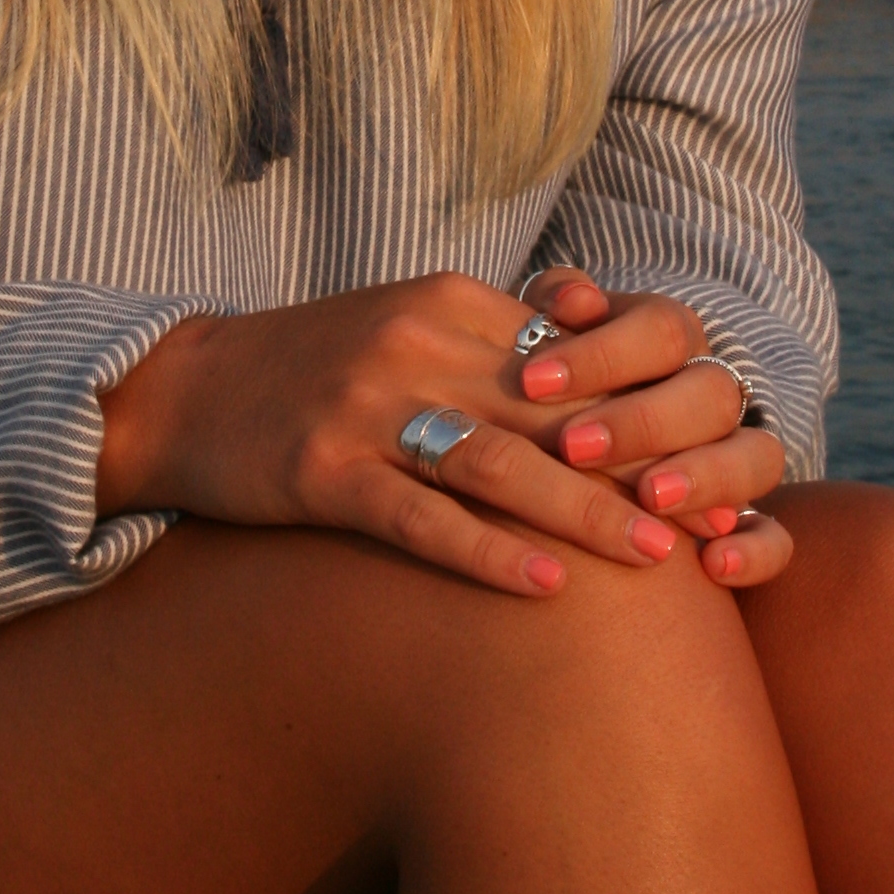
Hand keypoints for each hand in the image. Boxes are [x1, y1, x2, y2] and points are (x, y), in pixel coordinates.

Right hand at [97, 267, 790, 598]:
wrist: (180, 392)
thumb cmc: (307, 371)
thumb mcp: (405, 326)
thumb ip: (496, 343)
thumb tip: (602, 376)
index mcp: (448, 303)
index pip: (572, 358)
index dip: (645, 411)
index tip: (707, 460)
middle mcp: (416, 345)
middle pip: (554, 412)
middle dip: (640, 468)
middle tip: (713, 522)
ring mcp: (367, 409)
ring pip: (501, 464)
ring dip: (585, 514)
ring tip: (655, 561)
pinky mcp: (323, 472)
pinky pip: (420, 519)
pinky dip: (488, 555)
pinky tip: (543, 590)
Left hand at [514, 268, 791, 590]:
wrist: (574, 460)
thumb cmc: (546, 392)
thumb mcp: (541, 344)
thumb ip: (553, 309)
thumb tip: (576, 299)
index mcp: (669, 342)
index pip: (662, 330)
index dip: (603, 353)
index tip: (532, 382)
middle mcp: (713, 394)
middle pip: (713, 392)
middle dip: (643, 420)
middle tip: (574, 447)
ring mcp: (735, 459)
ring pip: (759, 456)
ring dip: (708, 475)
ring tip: (651, 498)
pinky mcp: (746, 524)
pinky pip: (776, 537)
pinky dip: (756, 551)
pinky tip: (714, 566)